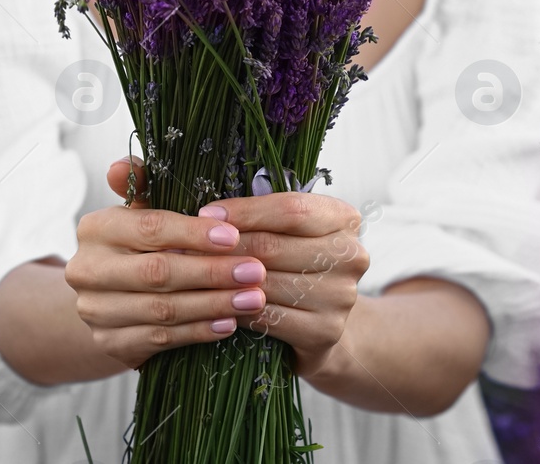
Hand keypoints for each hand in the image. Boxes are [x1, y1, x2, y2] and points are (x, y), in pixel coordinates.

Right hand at [63, 156, 274, 370]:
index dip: (194, 234)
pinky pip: (160, 340)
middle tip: (256, 272)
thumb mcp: (143, 209)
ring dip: (213, 304)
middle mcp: (87, 270)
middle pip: (158, 272)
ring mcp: (95, 311)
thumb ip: (144, 183)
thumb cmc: (141, 243)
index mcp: (96, 228)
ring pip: (162, 310)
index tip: (235, 236)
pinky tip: (228, 323)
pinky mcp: (109, 343)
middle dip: (212, 272)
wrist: (110, 296)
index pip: (150, 228)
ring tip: (253, 299)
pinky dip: (197, 332)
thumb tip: (123, 166)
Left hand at [192, 179, 369, 381]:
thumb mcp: (290, 232)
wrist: (321, 322)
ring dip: (224, 280)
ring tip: (193, 274)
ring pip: (267, 283)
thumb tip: (207, 216)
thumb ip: (262, 217)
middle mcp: (351, 255)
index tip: (206, 214)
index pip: (291, 208)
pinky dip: (237, 310)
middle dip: (226, 247)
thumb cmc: (294, 264)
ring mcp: (342, 296)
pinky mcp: (326, 331)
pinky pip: (268, 317)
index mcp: (345, 219)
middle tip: (188, 246)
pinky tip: (216, 304)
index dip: (245, 211)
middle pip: (275, 245)